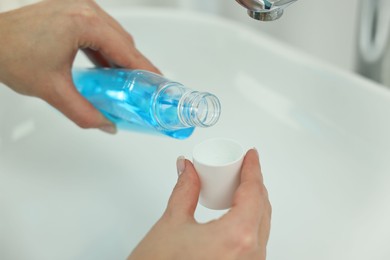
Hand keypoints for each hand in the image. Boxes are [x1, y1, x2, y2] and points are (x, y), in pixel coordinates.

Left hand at [0, 0, 159, 132]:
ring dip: (121, 58)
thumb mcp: (53, 90)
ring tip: (126, 82)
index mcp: (84, 23)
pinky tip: (106, 68)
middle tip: (143, 89)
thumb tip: (107, 125)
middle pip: (124, 41)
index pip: (127, 50)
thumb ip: (85, 113)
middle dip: (135, 66)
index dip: (146, 70)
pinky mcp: (70, 12)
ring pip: (113, 35)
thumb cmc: (11, 54)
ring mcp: (77, 8)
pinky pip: (99, 31)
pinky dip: (106, 50)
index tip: (159, 84)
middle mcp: (84, 9)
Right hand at [128, 149, 271, 259]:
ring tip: (237, 188)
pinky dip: (249, 222)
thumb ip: (184, 189)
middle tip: (241, 168)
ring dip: (253, 203)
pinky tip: (236, 215)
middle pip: (262, 208)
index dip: (253, 169)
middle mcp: (251, 256)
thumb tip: (188, 169)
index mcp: (237, 237)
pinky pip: (255, 242)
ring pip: (261, 226)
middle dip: (254, 184)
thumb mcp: (171, 223)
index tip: (252, 156)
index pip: (254, 192)